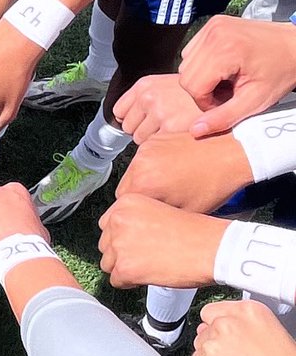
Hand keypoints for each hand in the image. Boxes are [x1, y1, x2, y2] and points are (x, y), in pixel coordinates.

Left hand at [98, 195, 224, 287]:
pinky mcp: (125, 268)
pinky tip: (151, 275)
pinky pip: (116, 281)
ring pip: (108, 264)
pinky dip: (131, 282)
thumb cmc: (194, 230)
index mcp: (126, 202)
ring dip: (125, 267)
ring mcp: (119, 245)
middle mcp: (118, 220)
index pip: (107, 225)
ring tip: (150, 265)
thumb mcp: (158, 210)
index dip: (123, 237)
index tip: (138, 243)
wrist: (212, 247)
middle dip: (122, 253)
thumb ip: (134, 220)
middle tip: (146, 256)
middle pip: (105, 245)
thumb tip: (119, 237)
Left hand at [114, 74, 205, 143]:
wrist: (228, 101)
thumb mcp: (169, 87)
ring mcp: (159, 113)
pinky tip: (179, 137)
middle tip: (165, 126)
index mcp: (146, 85)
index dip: (132, 119)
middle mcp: (149, 96)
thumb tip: (123, 117)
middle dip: (142, 130)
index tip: (144, 122)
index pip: (118, 111)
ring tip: (174, 131)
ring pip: (139, 139)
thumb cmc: (199, 97)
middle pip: (127, 127)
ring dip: (153, 140)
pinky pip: (153, 147)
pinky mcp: (170, 129)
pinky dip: (163, 146)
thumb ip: (147, 98)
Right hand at [116, 131, 252, 212]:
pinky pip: (146, 156)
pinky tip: (173, 169)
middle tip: (160, 201)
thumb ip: (155, 215)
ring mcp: (148, 147)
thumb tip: (145, 217)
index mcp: (144, 184)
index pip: (123, 203)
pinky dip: (153, 164)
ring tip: (168, 184)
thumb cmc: (214, 186)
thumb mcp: (184, 212)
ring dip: (145, 178)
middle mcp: (140, 163)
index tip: (150, 212)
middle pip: (126, 186)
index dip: (138, 210)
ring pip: (135, 171)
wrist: (232, 154)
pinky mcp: (157, 138)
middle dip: (140, 194)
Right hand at [179, 15, 295, 136]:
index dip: (207, 102)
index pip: (192, 86)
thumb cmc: (280, 72)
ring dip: (202, 78)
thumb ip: (223, 117)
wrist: (295, 45)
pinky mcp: (212, 24)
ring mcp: (212, 27)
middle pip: (186, 76)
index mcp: (225, 50)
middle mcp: (214, 34)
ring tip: (227, 79)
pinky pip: (191, 52)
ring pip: (185, 65)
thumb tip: (195, 131)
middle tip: (229, 91)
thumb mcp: (254, 101)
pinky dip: (203, 64)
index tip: (228, 102)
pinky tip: (223, 67)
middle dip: (204, 90)